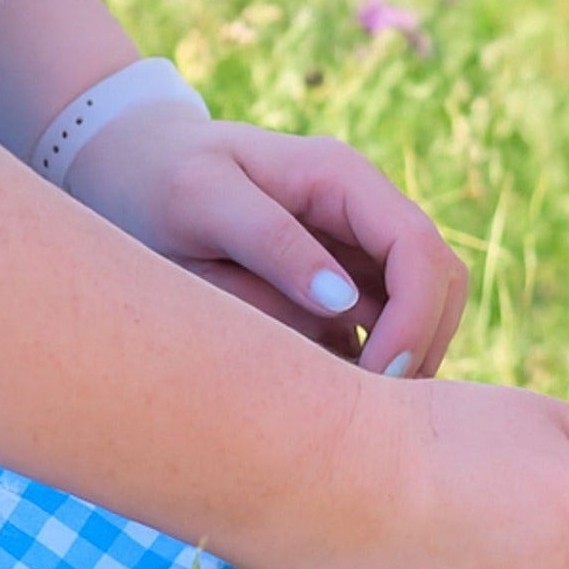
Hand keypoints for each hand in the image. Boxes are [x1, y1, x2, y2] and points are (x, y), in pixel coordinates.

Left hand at [64, 105, 466, 377]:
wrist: (128, 167)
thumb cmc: (155, 177)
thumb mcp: (198, 199)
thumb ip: (271, 244)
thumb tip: (343, 303)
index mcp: (343, 177)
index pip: (420, 250)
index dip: (416, 317)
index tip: (379, 376)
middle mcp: (366, 210)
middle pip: (440, 282)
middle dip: (420, 343)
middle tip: (370, 402)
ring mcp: (359, 247)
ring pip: (423, 307)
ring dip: (401, 354)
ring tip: (346, 399)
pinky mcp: (344, 281)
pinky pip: (383, 325)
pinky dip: (371, 359)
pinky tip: (328, 388)